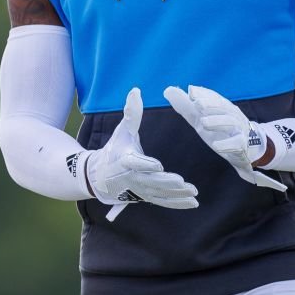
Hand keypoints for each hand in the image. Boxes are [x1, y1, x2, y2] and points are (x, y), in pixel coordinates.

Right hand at [85, 87, 198, 219]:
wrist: (101, 176)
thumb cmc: (114, 149)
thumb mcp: (122, 131)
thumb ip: (131, 113)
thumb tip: (136, 90)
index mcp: (124, 160)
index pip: (134, 162)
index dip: (145, 164)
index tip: (158, 164)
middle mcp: (132, 178)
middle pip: (150, 181)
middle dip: (166, 182)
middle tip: (182, 182)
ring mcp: (139, 190)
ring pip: (159, 194)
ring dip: (176, 195)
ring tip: (193, 192)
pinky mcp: (146, 197)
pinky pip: (163, 202)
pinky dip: (177, 203)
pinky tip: (193, 203)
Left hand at [163, 85, 285, 191]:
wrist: (245, 148)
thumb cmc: (220, 128)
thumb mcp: (201, 117)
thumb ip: (186, 105)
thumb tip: (168, 90)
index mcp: (222, 106)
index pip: (213, 97)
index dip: (203, 93)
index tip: (191, 92)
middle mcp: (232, 114)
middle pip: (223, 106)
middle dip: (210, 104)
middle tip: (197, 104)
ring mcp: (238, 129)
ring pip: (230, 122)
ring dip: (217, 122)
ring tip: (203, 123)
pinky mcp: (242, 144)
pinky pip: (237, 143)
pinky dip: (227, 144)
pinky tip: (217, 147)